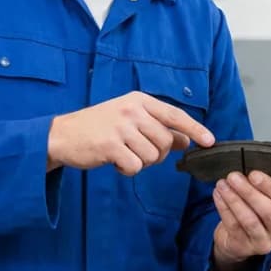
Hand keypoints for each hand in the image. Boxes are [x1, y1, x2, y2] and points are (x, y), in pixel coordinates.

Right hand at [47, 91, 214, 174]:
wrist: (61, 134)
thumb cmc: (98, 127)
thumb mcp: (129, 119)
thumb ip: (157, 127)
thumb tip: (186, 140)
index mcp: (139, 100)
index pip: (175, 115)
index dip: (195, 129)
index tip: (209, 141)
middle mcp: (132, 110)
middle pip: (166, 141)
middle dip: (157, 154)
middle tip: (137, 151)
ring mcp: (121, 127)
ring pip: (152, 157)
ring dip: (140, 162)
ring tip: (122, 153)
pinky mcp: (110, 145)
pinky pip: (135, 167)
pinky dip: (127, 170)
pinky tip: (114, 161)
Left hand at [211, 170, 270, 266]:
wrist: (239, 241)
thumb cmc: (256, 216)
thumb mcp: (266, 201)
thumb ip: (262, 189)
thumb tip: (248, 173)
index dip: (269, 186)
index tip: (254, 174)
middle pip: (268, 211)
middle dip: (249, 191)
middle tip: (234, 177)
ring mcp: (263, 242)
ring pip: (249, 219)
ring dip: (234, 199)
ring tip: (223, 185)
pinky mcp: (244, 247)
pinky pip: (233, 225)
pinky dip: (224, 207)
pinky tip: (218, 195)